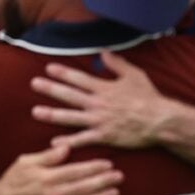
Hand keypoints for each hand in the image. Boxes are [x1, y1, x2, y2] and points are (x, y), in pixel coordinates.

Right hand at [0, 144, 122, 194]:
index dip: (94, 167)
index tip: (109, 164)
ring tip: (115, 193)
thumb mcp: (26, 161)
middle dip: (103, 182)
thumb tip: (66, 146)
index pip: (76, 171)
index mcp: (47, 177)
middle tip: (119, 176)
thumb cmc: (14, 179)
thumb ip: (47, 156)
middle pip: (83, 188)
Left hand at [30, 51, 174, 148]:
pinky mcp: (104, 136)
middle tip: (34, 84)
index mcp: (104, 88)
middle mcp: (98, 104)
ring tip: (35, 112)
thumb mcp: (135, 75)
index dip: (63, 73)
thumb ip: (117, 63)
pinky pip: (83, 139)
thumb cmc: (149, 97)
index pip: (79, 78)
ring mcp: (99, 121)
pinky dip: (69, 141)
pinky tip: (54, 142)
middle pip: (70, 95)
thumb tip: (103, 51)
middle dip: (50, 89)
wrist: (159, 120)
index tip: (48, 68)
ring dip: (52, 114)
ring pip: (71, 117)